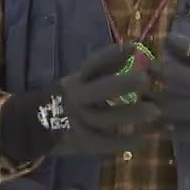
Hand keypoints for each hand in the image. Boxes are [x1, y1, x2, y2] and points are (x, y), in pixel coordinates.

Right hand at [0, 43, 161, 161]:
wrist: (33, 126)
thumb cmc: (69, 99)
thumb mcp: (80, 81)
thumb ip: (105, 71)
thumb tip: (138, 53)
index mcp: (76, 80)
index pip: (94, 63)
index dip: (114, 54)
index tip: (137, 46)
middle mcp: (75, 98)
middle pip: (97, 90)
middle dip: (121, 83)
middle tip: (145, 80)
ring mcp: (77, 121)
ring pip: (104, 118)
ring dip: (130, 115)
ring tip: (155, 111)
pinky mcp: (82, 142)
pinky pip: (105, 143)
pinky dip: (126, 142)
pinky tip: (146, 140)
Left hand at [146, 35, 189, 151]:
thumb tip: (168, 40)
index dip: (182, 49)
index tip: (157, 48)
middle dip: (166, 74)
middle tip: (141, 73)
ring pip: (183, 108)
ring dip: (158, 103)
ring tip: (139, 99)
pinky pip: (185, 133)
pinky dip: (167, 130)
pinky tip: (150, 126)